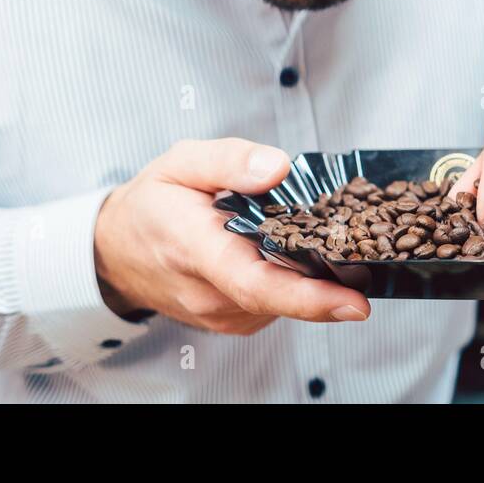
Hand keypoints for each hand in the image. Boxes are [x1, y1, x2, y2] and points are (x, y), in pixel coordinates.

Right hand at [94, 138, 370, 334]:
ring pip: (284, 301)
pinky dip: (293, 281)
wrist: (115, 250)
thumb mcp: (182, 162)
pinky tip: (294, 253)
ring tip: (323, 238)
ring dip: (311, 275)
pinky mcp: (232, 320)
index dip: (309, 297)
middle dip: (329, 278)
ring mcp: (221, 315)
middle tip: (368, 251)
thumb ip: (230, 161)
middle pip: (282, 296)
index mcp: (195, 249)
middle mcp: (210, 294)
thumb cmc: (152, 202)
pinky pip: (275, 304)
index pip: (256, 283)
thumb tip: (279, 167)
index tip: (354, 300)